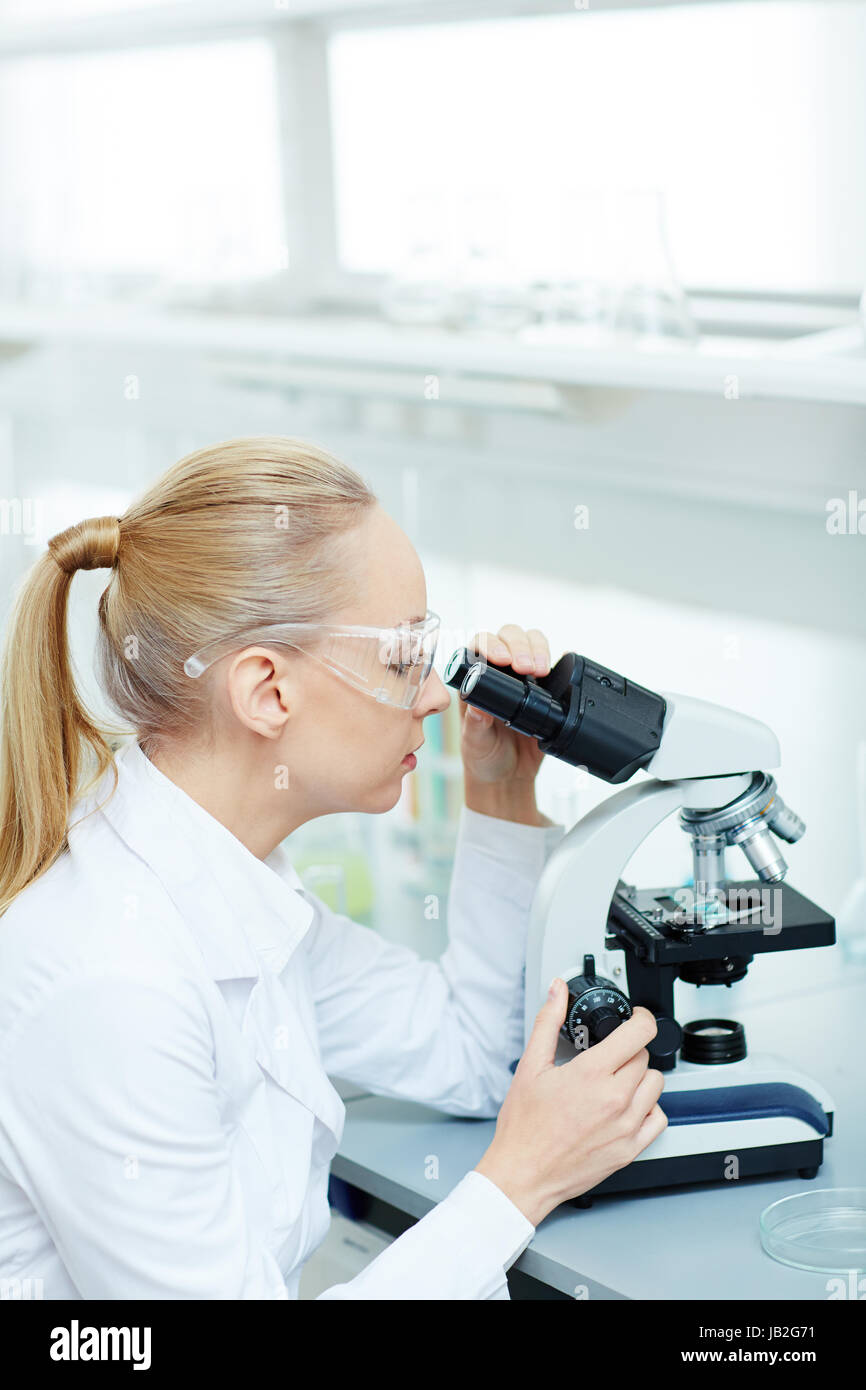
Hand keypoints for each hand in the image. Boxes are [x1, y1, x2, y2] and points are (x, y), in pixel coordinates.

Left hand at [458, 625, 551, 787]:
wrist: (508, 775)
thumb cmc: (483, 756)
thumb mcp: (475, 743)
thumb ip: (475, 724)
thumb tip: (479, 704)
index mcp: (471, 678)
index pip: (477, 646)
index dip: (490, 644)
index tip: (502, 659)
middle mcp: (496, 671)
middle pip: (507, 636)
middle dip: (518, 645)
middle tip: (525, 668)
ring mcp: (522, 676)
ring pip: (530, 642)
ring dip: (537, 649)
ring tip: (541, 670)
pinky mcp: (544, 685)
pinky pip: (552, 661)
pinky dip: (555, 659)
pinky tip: (553, 673)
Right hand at [474, 983, 667, 1225]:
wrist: (523, 1173)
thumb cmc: (524, 1126)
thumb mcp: (530, 1066)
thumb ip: (547, 1022)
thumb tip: (557, 992)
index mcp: (591, 1074)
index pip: (639, 1033)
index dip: (641, 1018)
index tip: (636, 1018)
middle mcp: (614, 1099)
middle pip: (644, 1056)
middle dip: (628, 1050)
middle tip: (607, 1056)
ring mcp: (625, 1126)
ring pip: (655, 1084)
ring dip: (639, 1077)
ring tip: (616, 1081)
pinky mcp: (630, 1149)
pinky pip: (658, 1119)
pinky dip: (648, 1108)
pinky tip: (627, 1107)